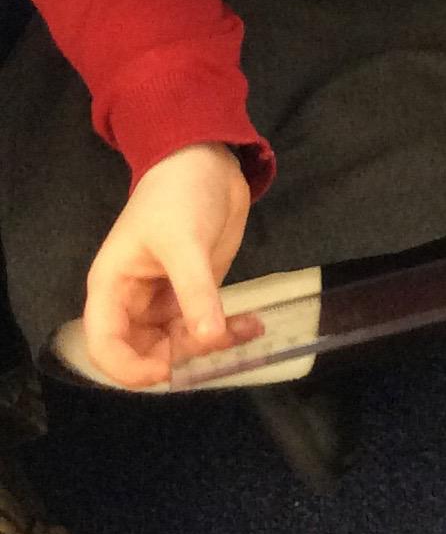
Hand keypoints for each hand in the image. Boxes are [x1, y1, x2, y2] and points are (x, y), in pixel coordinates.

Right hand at [83, 142, 252, 388]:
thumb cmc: (178, 195)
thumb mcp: (184, 241)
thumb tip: (209, 339)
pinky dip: (228, 331)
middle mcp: (134, 302)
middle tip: (219, 343)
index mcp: (112, 289)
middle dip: (181, 356)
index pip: (104, 346)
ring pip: (180, 345)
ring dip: (212, 346)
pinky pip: (206, 328)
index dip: (129, 368)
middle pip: (145, 353)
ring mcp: (166, 301)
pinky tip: (253, 325)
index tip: (167, 372)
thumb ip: (196, 291)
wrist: (207, 161)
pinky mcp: (196, 295)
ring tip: (247, 328)